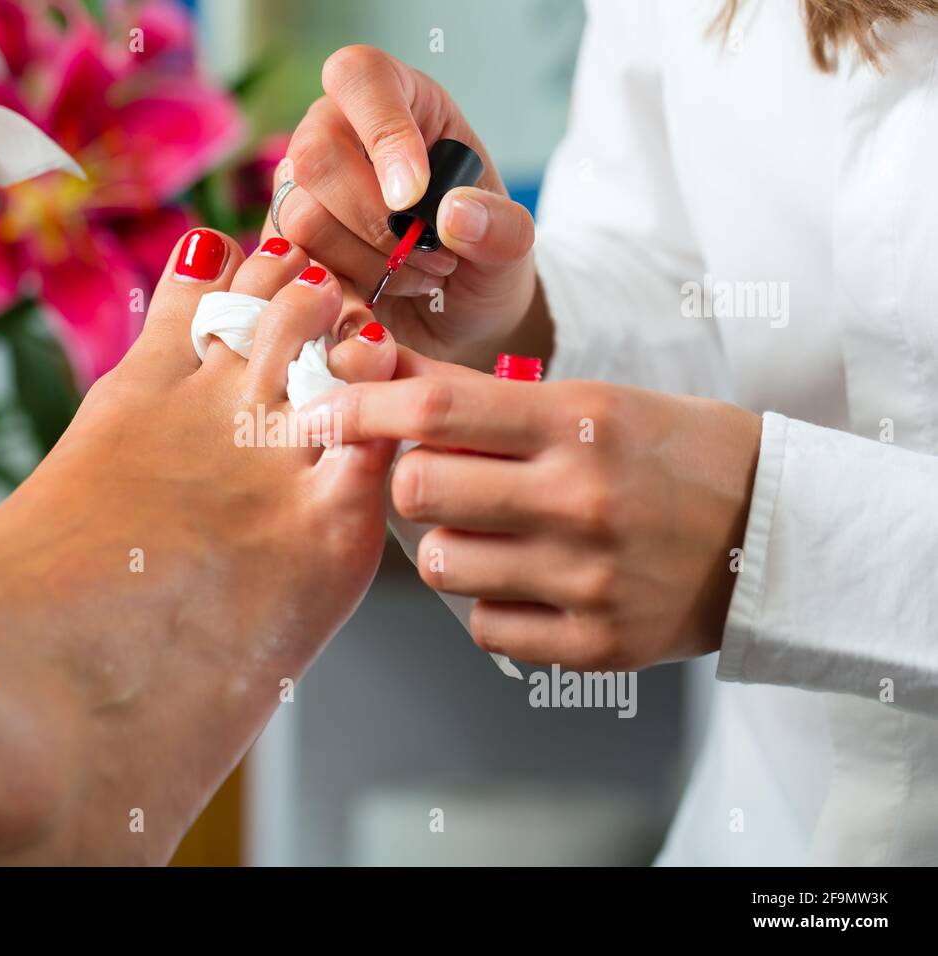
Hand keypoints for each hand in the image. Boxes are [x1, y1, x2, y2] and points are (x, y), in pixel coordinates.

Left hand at [0, 231, 397, 861]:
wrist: (44, 699)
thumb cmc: (151, 715)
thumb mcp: (264, 663)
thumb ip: (291, 598)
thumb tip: (286, 580)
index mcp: (340, 538)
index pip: (406, 419)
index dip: (396, 385)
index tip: (390, 375)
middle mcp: (293, 459)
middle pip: (348, 342)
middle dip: (344, 315)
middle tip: (337, 303)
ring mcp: (214, 413)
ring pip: (276, 304)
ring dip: (284, 280)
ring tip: (290, 263)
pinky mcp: (133, 392)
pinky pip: (186, 300)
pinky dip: (202, 271)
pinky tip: (211, 253)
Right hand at [270, 45, 542, 370]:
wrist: (458, 321)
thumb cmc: (481, 262)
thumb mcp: (513, 244)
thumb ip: (500, 226)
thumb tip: (453, 213)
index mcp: (401, 102)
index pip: (361, 78)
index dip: (383, 131)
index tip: (415, 196)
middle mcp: (339, 135)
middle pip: (315, 154)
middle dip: (374, 219)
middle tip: (428, 253)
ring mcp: (305, 190)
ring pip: (302, 217)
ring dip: (367, 261)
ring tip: (415, 276)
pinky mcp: (289, 246)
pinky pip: (295, 265)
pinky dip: (346, 289)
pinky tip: (382, 297)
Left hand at [306, 352, 762, 670]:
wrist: (778, 532)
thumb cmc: (671, 452)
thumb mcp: (591, 400)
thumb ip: (484, 396)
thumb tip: (379, 367)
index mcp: (580, 420)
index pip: (438, 406)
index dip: (360, 406)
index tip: (318, 413)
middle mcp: (581, 497)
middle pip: (417, 488)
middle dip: (406, 482)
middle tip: (435, 479)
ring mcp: (588, 576)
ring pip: (439, 563)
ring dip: (446, 545)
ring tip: (493, 533)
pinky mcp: (597, 643)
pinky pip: (483, 625)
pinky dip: (489, 603)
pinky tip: (529, 581)